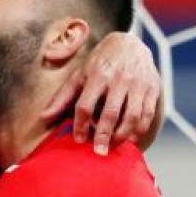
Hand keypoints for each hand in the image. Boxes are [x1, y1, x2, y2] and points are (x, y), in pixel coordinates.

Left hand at [41, 31, 159, 154]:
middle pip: (110, 113)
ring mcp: (137, 84)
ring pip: (132, 116)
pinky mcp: (152, 88)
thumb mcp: (79, 75)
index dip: (81, 125)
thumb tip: (43, 118)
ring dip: (123, 135)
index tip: (78, 139)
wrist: (131, 44)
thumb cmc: (100, 63)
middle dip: (103, 136)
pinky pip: (147, 114)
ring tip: (113, 146)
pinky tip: (130, 139)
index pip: (86, 105)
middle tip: (98, 152)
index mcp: (97, 75)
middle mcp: (119, 79)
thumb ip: (62, 97)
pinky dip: (139, 130)